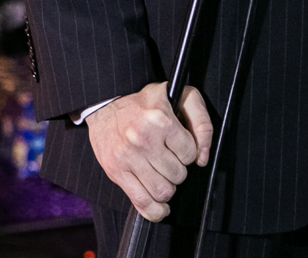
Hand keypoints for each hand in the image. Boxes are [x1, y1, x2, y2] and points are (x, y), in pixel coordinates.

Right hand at [85, 82, 212, 221]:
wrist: (104, 106)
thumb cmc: (145, 103)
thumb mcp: (180, 97)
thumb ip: (202, 123)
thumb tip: (202, 158)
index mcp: (160, 119)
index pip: (189, 154)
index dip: (187, 152)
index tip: (179, 146)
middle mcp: (143, 139)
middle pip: (177, 175)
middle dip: (177, 170)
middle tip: (168, 159)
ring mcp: (128, 157)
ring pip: (163, 191)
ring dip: (167, 187)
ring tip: (161, 175)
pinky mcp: (116, 171)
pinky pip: (142, 202)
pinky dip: (155, 210)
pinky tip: (161, 207)